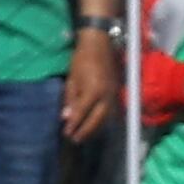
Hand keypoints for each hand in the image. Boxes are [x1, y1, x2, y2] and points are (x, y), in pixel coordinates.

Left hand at [61, 25, 116, 139]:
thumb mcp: (72, 79)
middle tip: (75, 139)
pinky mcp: (117, 92)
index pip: (82, 113)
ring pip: (106, 117)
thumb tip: (66, 118)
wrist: (99, 44)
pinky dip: (103, 120)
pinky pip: (111, 111)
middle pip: (97, 119)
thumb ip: (71, 99)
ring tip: (84, 135)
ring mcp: (113, 94)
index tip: (67, 133)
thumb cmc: (81, 60)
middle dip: (86, 131)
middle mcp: (106, 95)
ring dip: (95, 128)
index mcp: (93, 90)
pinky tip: (96, 124)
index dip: (74, 125)